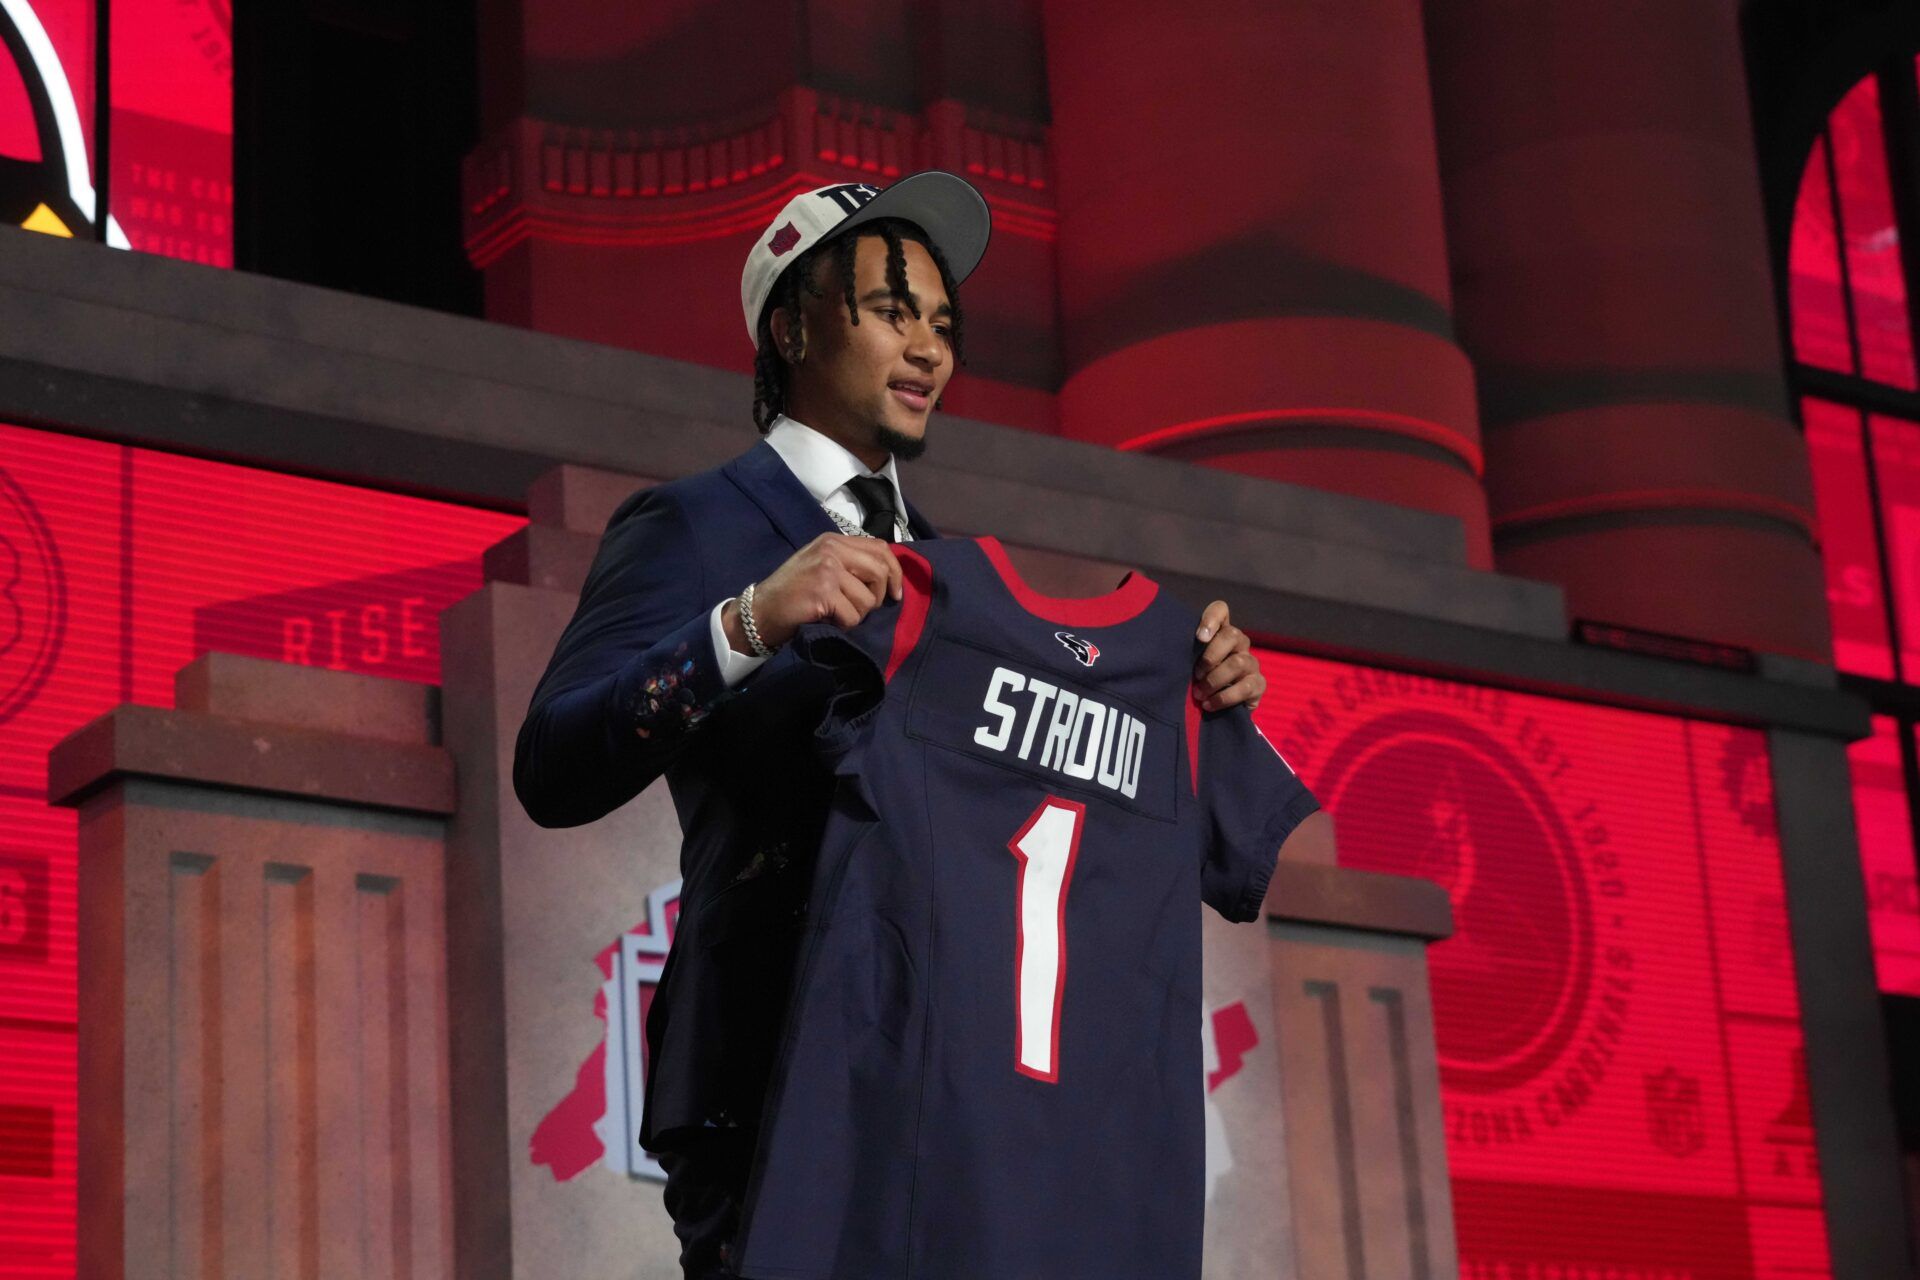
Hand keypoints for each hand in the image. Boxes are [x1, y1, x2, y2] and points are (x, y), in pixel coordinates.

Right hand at [723, 533, 903, 651]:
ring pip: (868, 599)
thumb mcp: (822, 566)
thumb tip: (888, 575)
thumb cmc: (794, 592)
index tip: (895, 594)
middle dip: (878, 597)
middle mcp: (831, 550)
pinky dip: (845, 625)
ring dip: (857, 615)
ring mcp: (827, 569)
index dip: (895, 572)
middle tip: (863, 610)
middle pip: (880, 571)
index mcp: (834, 540)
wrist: (760, 610)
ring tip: (836, 614)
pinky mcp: (823, 592)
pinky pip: (852, 616)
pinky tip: (827, 620)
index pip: (881, 548)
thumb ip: (850, 564)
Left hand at [1193, 600, 1264, 712]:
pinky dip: (1223, 698)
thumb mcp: (1188, 665)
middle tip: (1196, 675)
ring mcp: (1251, 663)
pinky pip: (1244, 688)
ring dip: (1214, 680)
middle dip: (1210, 656)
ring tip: (1199, 694)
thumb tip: (1166, 650)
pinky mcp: (1258, 684)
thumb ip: (1184, 654)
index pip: (1220, 610)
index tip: (1199, 637)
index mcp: (1220, 633)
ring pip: (1237, 663)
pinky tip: (1209, 704)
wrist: (1217, 712)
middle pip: (1232, 635)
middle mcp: (1239, 644)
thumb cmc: (1197, 682)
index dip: (1211, 618)